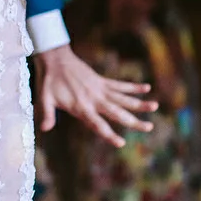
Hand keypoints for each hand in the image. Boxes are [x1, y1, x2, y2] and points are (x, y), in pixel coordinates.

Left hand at [34, 45, 157, 148]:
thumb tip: (44, 129)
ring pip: (123, 98)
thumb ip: (47, 114)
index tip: (121, 143)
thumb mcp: (45, 98)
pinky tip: (146, 88)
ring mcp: (99, 88)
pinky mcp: (101, 80)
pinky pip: (120, 85)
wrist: (54, 58)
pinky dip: (133, 86)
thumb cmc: (49, 81)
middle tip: (149, 127)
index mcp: (81, 107)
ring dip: (139, 102)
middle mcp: (94, 98)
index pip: (97, 124)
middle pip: (117, 112)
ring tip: (155, 106)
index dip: (109, 134)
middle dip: (133, 121)